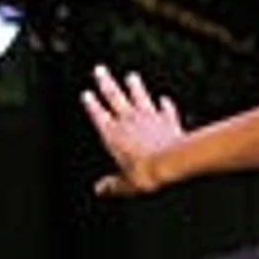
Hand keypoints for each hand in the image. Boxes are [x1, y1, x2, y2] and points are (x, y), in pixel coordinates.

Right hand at [84, 65, 185, 195]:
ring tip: (131, 76)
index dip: (91, 104)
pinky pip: (165, 109)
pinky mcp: (167, 120)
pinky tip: (164, 99)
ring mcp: (149, 117)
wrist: (172, 161)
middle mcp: (128, 121)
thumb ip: (113, 184)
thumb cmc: (145, 172)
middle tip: (100, 69)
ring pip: (139, 96)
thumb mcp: (125, 183)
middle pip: (114, 96)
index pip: (98, 115)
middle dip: (106, 82)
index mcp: (112, 134)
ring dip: (135, 86)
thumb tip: (100, 189)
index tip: (86, 93)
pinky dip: (165, 104)